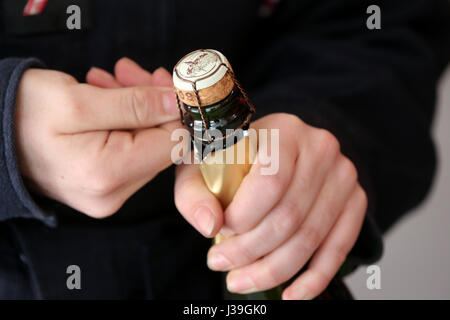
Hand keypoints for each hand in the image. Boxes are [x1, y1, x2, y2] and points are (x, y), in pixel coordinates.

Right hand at [15, 60, 179, 217]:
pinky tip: (108, 100)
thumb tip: (175, 104)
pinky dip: (125, 122)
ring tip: (111, 82)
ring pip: (146, 144)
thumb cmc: (24, 115)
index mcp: (108, 173)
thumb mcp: (79, 101)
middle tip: (131, 74)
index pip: (172, 142)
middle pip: (159, 143)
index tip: (162, 82)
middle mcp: (112, 193)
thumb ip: (134, 104)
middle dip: (151, 103)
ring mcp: (109, 193)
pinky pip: (131, 150)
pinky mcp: (105, 186)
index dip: (174, 109)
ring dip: (136, 108)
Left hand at [174, 113, 366, 298]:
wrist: (278, 151)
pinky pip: (339, 247)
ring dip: (273, 270)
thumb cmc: (237, 158)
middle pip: (290, 215)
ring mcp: (343, 176)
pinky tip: (292, 294)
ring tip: (241, 280)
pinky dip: (314, 278)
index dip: (244, 218)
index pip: (270, 183)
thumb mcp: (203, 164)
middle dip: (251, 252)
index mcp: (285, 131)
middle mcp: (321, 149)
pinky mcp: (355, 201)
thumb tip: (209, 226)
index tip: (218, 234)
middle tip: (222, 265)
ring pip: (311, 238)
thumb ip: (194, 192)